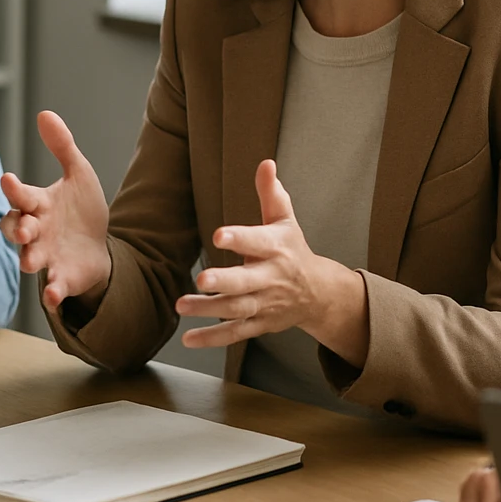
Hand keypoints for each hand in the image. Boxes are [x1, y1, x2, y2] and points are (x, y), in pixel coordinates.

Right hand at [0, 110, 113, 310]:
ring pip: (29, 258)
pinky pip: (53, 286)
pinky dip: (52, 291)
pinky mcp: (61, 278)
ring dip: (29, 259)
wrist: (99, 248)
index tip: (8, 179)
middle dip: (18, 228)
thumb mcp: (78, 174)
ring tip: (30, 261)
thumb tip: (44, 113)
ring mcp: (47, 256)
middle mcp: (37, 232)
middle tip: (23, 228)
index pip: (21, 196)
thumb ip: (62, 147)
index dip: (14, 190)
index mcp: (39, 205)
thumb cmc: (80, 210)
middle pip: (17, 229)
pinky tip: (53, 293)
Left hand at [177, 160, 368, 364]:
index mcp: (277, 249)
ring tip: (181, 305)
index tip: (219, 235)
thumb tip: (265, 163)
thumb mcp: (286, 221)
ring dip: (209, 310)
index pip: (259, 241)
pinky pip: (235, 333)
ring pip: (237, 309)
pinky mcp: (259, 324)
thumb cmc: (293, 251)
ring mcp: (265, 303)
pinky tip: (188, 338)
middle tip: (201, 278)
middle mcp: (272, 278)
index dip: (240, 238)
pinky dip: (213, 337)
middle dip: (225, 281)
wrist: (319, 294)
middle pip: (248, 282)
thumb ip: (271, 194)